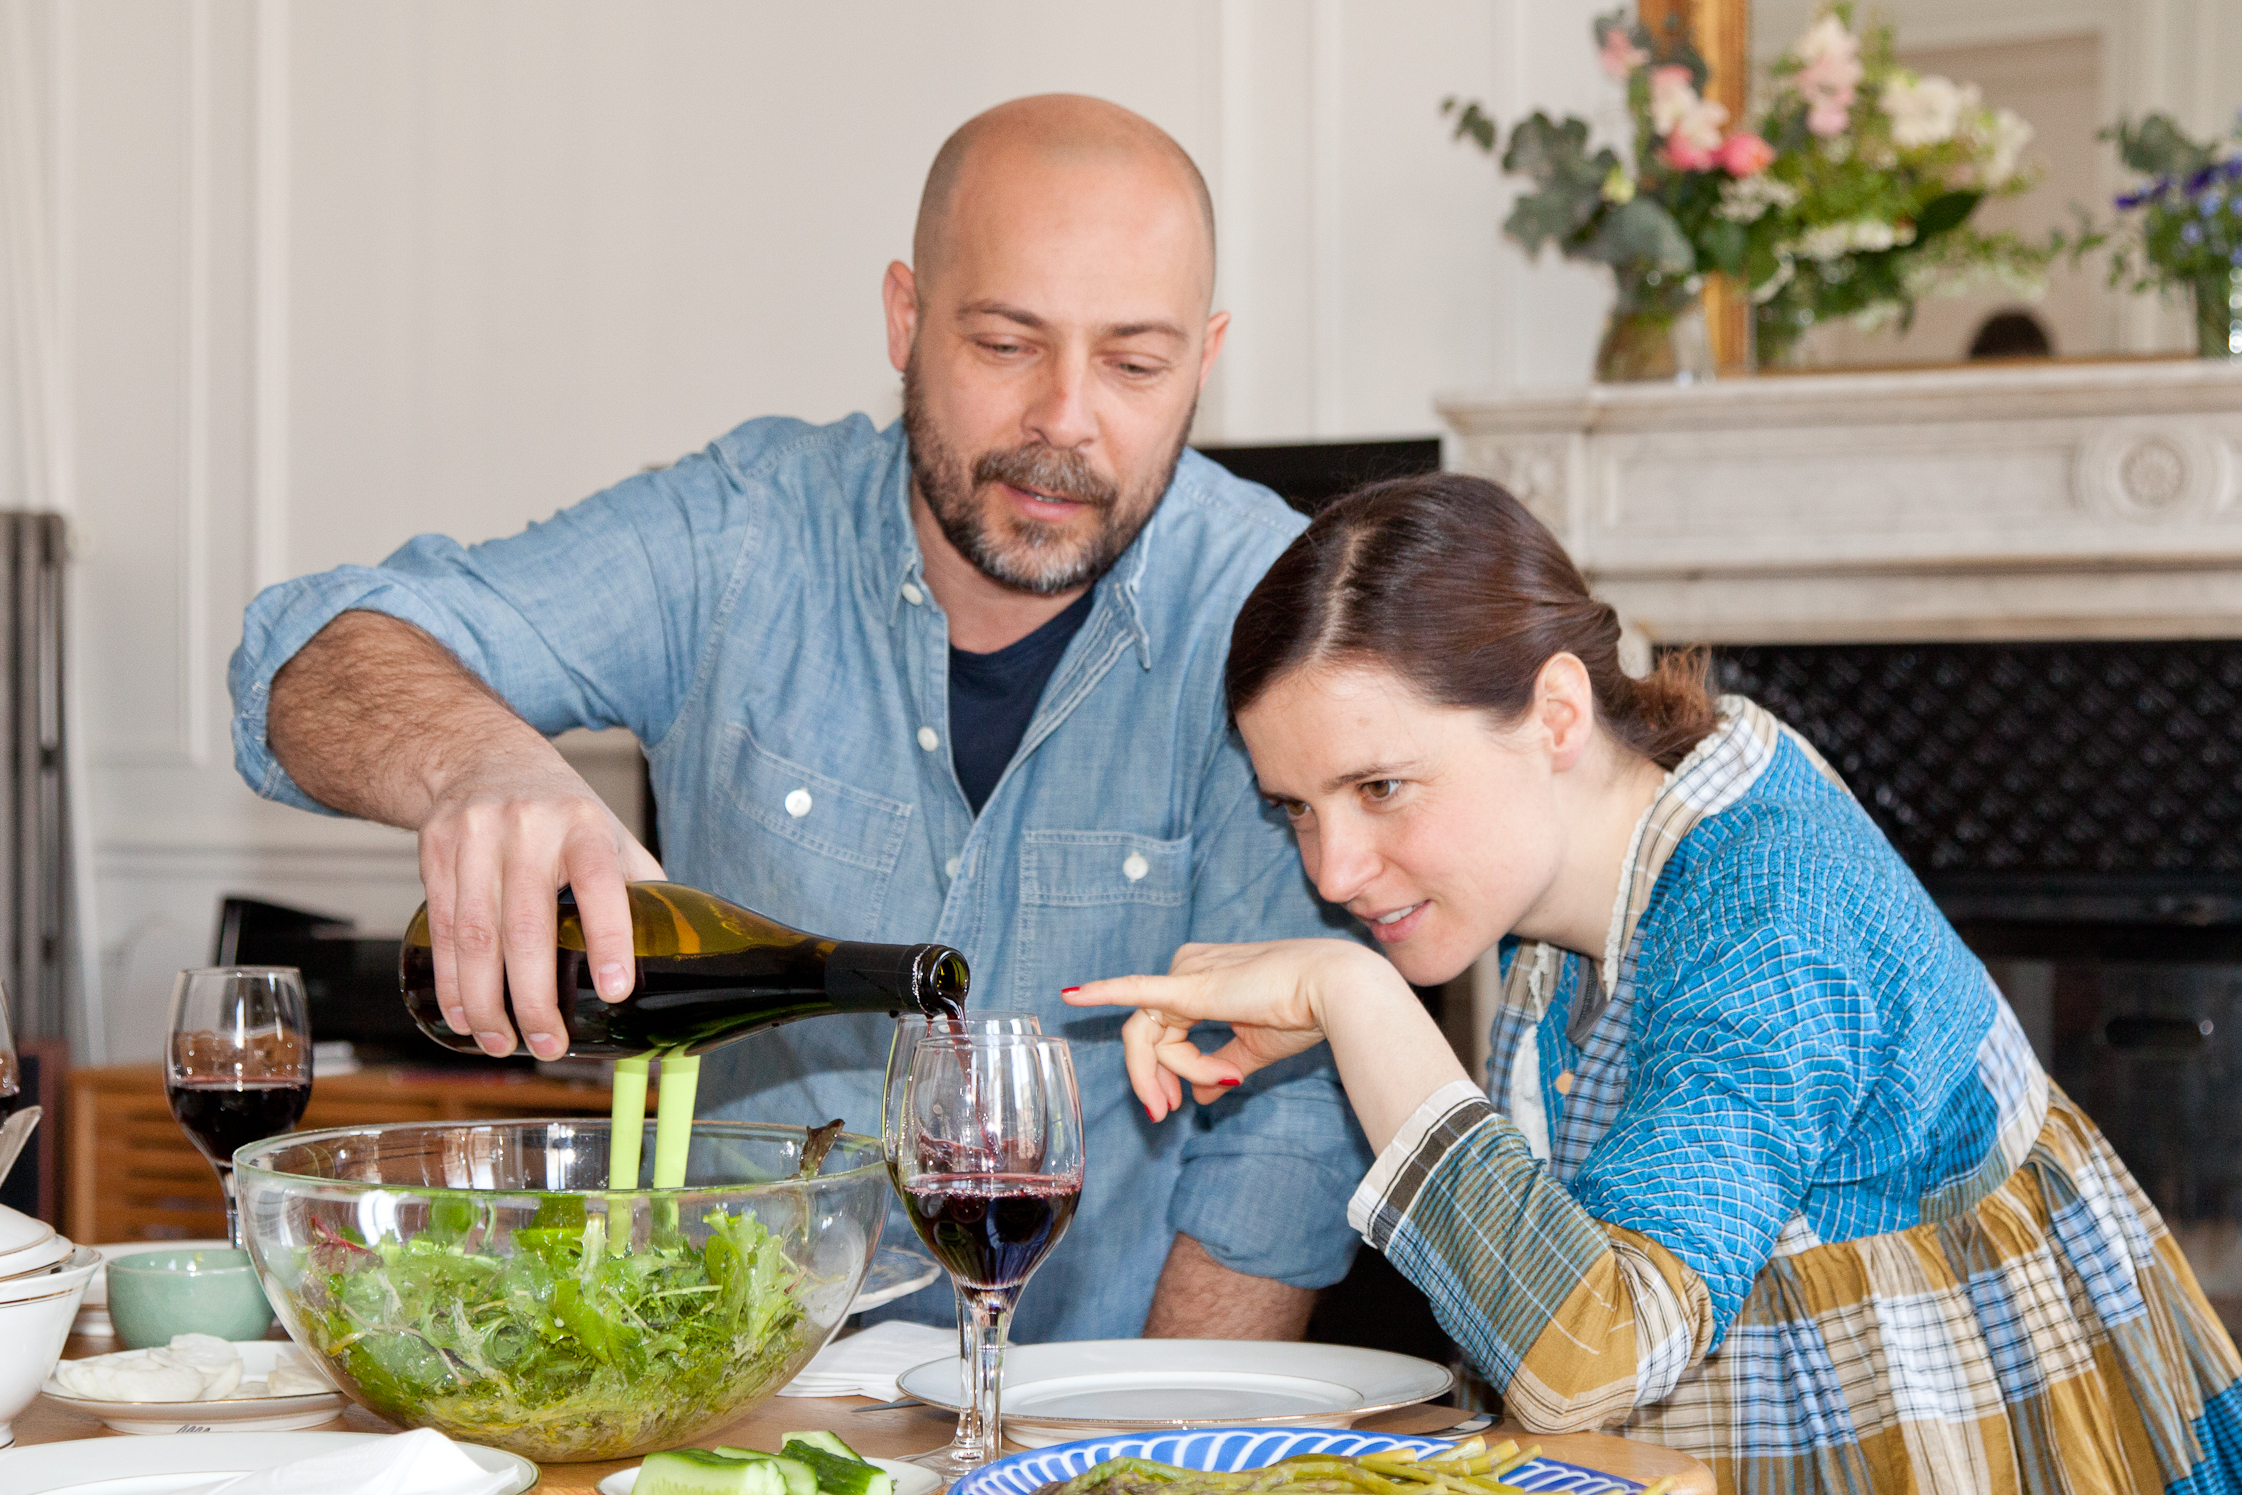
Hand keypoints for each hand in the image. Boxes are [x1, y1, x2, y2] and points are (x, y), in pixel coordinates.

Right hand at [416, 741, 663, 1058]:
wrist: (482, 758)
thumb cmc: (560, 810)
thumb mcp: (608, 830)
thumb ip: (639, 884)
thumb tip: (679, 950)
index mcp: (584, 826)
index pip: (601, 885)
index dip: (609, 939)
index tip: (614, 991)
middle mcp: (528, 829)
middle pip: (528, 927)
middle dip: (535, 998)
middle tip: (549, 1046)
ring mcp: (475, 839)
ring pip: (475, 936)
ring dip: (486, 1002)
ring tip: (504, 1044)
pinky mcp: (435, 852)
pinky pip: (441, 929)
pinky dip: (451, 982)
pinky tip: (465, 1016)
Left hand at [1065, 938, 1386, 1119]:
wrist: (1337, 993)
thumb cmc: (1305, 1013)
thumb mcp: (1255, 1049)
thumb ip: (1220, 1069)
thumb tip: (1198, 1098)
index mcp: (1201, 976)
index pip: (1164, 1030)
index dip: (1165, 1071)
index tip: (1174, 1106)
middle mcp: (1188, 966)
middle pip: (1149, 1034)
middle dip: (1152, 1077)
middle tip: (1162, 1113)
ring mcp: (1186, 970)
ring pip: (1155, 1035)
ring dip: (1179, 1069)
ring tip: (1214, 1083)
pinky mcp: (1190, 985)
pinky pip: (1137, 992)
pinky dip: (1103, 994)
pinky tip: (1071, 996)